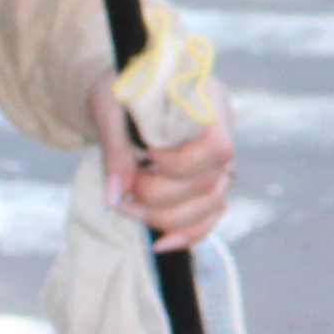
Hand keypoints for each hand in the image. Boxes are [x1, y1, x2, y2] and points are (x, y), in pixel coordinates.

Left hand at [93, 71, 235, 248]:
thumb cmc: (121, 91)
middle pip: (210, 181)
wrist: (127, 90)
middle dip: (161, 196)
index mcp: (207, 101)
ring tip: (129, 209)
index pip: (216, 147)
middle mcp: (223, 130)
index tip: (146, 156)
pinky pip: (210, 216)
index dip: (182, 163)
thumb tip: (116, 196)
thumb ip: (116, 150)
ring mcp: (219, 158)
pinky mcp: (210, 180)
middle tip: (125, 193)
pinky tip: (159, 243)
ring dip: (168, 217)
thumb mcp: (110, 108)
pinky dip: (187, 234)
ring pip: (212, 203)